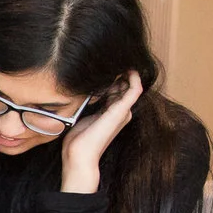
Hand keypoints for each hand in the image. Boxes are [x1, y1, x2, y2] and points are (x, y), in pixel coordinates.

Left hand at [59, 70, 144, 192]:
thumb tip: (84, 89)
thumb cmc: (78, 140)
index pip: (117, 88)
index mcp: (112, 113)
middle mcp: (120, 111)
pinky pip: (135, 89)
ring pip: (131, 84)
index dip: (112, 75)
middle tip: (110, 57)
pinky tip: (126, 67)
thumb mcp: (83, 115)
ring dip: (125, 71)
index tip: (103, 64)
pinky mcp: (122, 111)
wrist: (79, 156)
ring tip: (117, 58)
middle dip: (118, 71)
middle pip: (124, 85)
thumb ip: (89, 103)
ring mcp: (122, 111)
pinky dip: (133, 76)